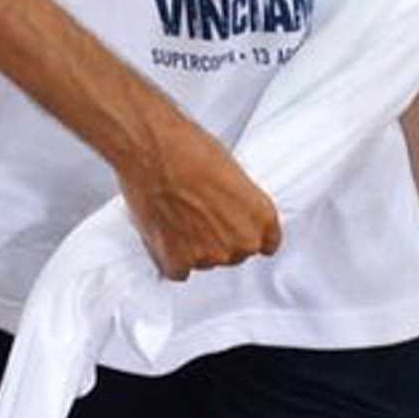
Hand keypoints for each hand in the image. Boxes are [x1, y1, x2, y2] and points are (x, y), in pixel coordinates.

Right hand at [115, 107, 281, 279]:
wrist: (152, 147)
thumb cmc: (186, 147)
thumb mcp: (229, 169)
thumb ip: (236, 202)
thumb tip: (226, 209)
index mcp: (261, 216)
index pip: (267, 243)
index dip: (244, 233)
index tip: (233, 229)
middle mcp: (242, 240)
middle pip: (233, 253)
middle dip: (215, 238)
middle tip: (194, 213)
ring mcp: (211, 254)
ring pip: (203, 261)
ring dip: (190, 247)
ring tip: (173, 214)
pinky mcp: (180, 262)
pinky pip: (177, 270)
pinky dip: (169, 256)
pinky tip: (163, 230)